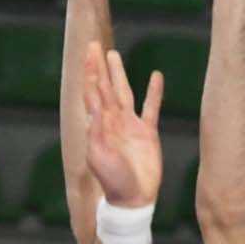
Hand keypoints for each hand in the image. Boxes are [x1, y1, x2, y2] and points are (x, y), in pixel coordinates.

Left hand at [83, 41, 163, 208]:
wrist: (132, 198)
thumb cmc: (112, 180)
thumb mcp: (99, 157)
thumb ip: (97, 133)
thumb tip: (94, 110)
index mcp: (98, 125)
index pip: (92, 92)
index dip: (90, 72)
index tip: (88, 53)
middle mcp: (112, 120)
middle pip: (104, 87)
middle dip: (99, 67)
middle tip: (95, 45)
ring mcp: (130, 124)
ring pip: (123, 92)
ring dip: (118, 74)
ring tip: (114, 55)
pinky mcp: (147, 132)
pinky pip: (151, 107)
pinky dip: (154, 92)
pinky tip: (156, 76)